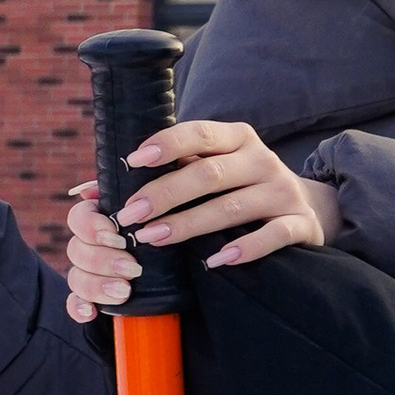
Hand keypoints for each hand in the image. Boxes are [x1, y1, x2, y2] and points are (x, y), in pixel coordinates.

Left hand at [62, 118, 339, 323]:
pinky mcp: (301, 223)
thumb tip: (85, 192)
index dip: (167, 144)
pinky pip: (273, 235)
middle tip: (130, 215)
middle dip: (165, 194)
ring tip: (153, 239)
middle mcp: (262, 160)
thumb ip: (158, 175)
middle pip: (210, 174)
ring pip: (233, 207)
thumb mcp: (208, 169)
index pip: (199, 133)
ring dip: (189, 224)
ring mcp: (283, 191)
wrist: (309, 206)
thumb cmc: (238, 186)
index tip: (132, 161)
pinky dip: (245, 248)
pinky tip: (216, 261)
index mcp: (237, 138)